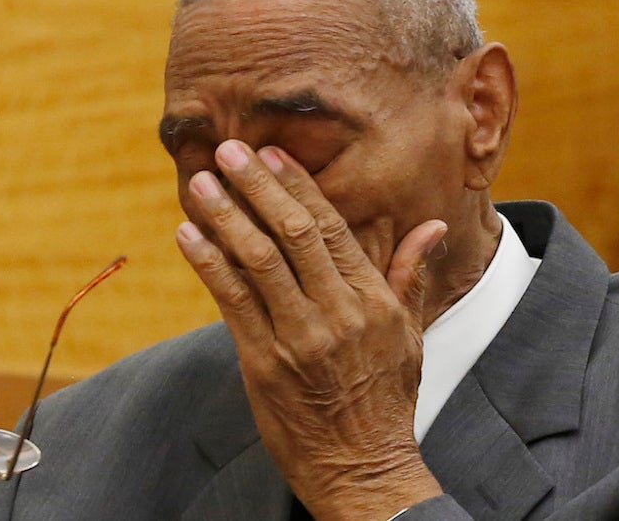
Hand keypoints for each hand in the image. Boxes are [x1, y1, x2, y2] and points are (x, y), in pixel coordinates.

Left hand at [175, 140, 446, 520]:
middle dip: (257, 186)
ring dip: (224, 216)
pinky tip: (188, 235)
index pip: (330, 228)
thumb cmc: (386, 398)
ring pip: (256, 260)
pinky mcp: (263, 362)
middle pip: (291, 234)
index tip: (272, 154)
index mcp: (372, 300)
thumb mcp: (410, 335)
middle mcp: (336, 312)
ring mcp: (298, 337)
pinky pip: (231, 301)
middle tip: (229, 150)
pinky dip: (208, 263)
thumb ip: (410, 274)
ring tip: (199, 183)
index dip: (298, 186)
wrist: (363, 467)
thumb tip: (430, 226)